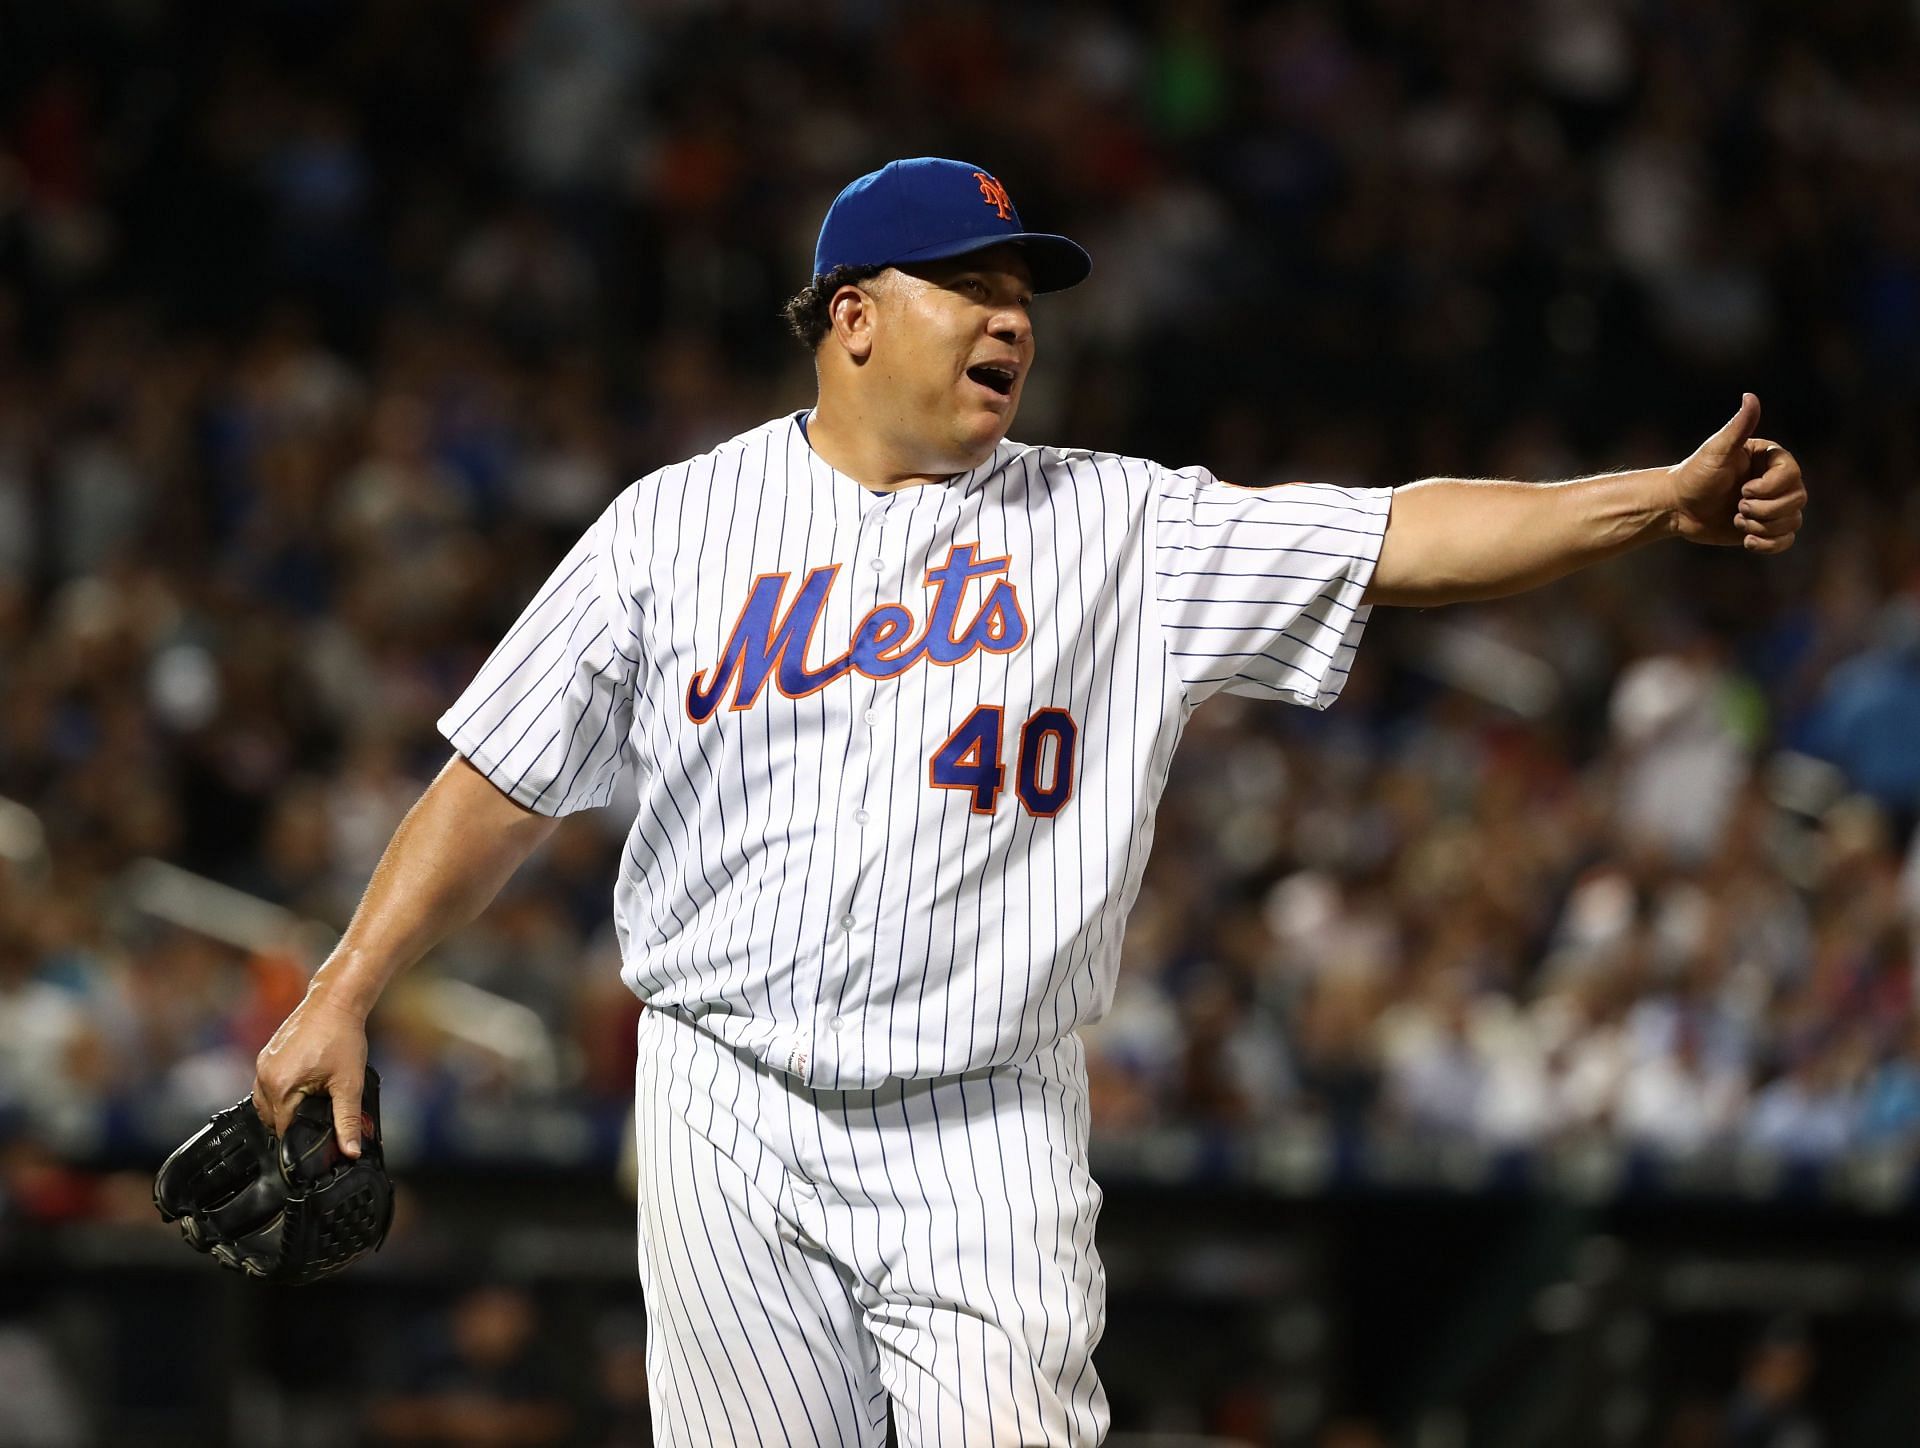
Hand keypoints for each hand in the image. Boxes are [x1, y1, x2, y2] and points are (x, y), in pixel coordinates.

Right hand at [252, 990, 370, 1157]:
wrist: (334, 1003)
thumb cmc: (342, 1038)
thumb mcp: (349, 1083)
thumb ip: (347, 1120)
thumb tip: (350, 1152)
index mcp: (280, 1086)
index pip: (283, 1130)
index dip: (301, 1138)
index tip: (317, 1138)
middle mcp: (264, 1077)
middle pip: (272, 1119)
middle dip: (294, 1123)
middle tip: (318, 1118)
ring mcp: (262, 1065)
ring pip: (266, 1104)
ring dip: (285, 1109)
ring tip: (311, 1104)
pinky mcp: (265, 1057)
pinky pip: (266, 1086)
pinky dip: (280, 1093)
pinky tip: (302, 1088)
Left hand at [1668, 393, 1806, 553]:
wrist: (1676, 506)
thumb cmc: (1694, 474)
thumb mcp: (1716, 450)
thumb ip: (1738, 426)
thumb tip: (1750, 396)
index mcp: (1771, 460)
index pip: (1792, 475)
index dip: (1770, 488)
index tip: (1743, 490)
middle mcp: (1777, 482)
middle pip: (1797, 499)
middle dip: (1765, 509)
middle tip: (1737, 506)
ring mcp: (1772, 505)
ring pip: (1793, 521)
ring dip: (1763, 526)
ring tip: (1736, 519)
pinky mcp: (1764, 527)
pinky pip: (1785, 540)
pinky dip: (1769, 544)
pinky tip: (1746, 541)